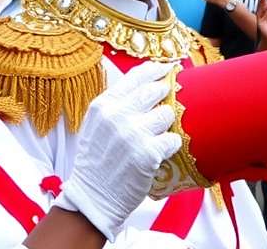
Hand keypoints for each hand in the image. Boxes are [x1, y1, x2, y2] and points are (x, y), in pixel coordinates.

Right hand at [54, 62, 182, 238]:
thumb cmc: (97, 162)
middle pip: (156, 90)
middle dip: (166, 95)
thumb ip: (116, 105)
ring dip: (167, 125)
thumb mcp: (96, 125)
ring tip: (157, 136)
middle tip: (168, 103)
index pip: (136, 76)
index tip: (168, 69)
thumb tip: (147, 84)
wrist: (93, 197)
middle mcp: (117, 115)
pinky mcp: (148, 153)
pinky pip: (173, 139)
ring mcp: (133, 133)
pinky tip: (161, 153)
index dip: (156, 69)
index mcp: (103, 105)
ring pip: (168, 114)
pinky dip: (171, 146)